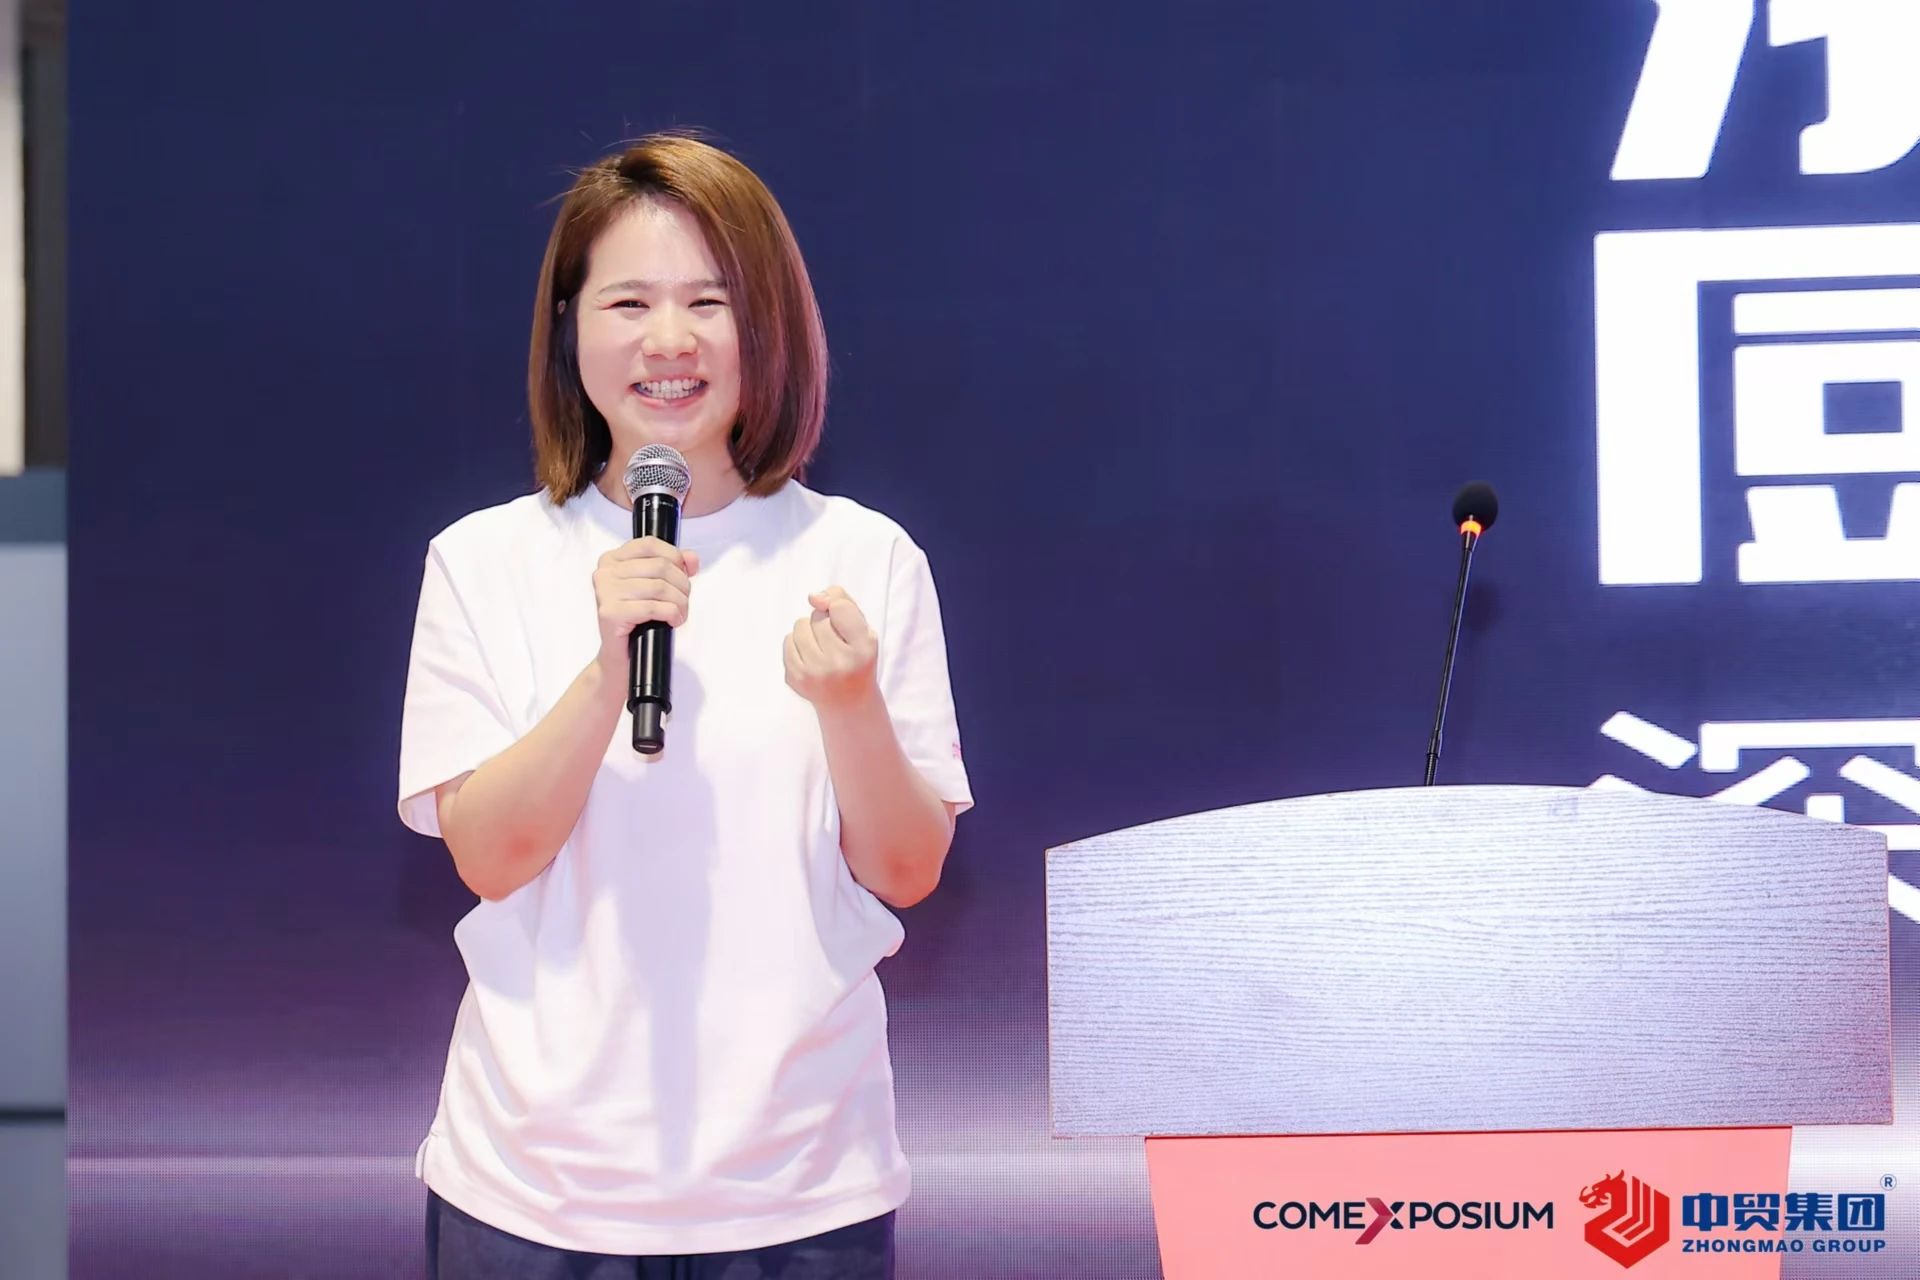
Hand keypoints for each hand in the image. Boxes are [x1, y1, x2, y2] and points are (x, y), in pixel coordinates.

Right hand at [591, 537, 699, 672]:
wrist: (621, 655)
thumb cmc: (638, 619)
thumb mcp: (656, 586)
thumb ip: (674, 566)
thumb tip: (692, 558)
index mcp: (612, 559)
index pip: (650, 543)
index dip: (675, 556)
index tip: (685, 573)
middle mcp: (605, 572)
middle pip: (660, 566)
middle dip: (682, 584)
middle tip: (684, 600)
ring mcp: (605, 592)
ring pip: (660, 587)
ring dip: (680, 602)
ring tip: (680, 613)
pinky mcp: (611, 613)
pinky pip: (653, 607)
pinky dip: (671, 614)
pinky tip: (673, 621)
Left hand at [784, 586, 878, 710]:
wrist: (848, 700)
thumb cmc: (855, 656)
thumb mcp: (862, 628)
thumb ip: (843, 602)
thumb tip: (813, 597)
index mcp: (863, 649)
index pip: (840, 607)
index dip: (840, 609)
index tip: (845, 624)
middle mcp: (839, 664)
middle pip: (818, 616)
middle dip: (825, 621)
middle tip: (836, 641)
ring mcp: (814, 674)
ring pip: (800, 625)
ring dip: (809, 630)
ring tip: (822, 647)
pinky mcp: (795, 679)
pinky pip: (788, 640)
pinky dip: (798, 643)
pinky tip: (811, 657)